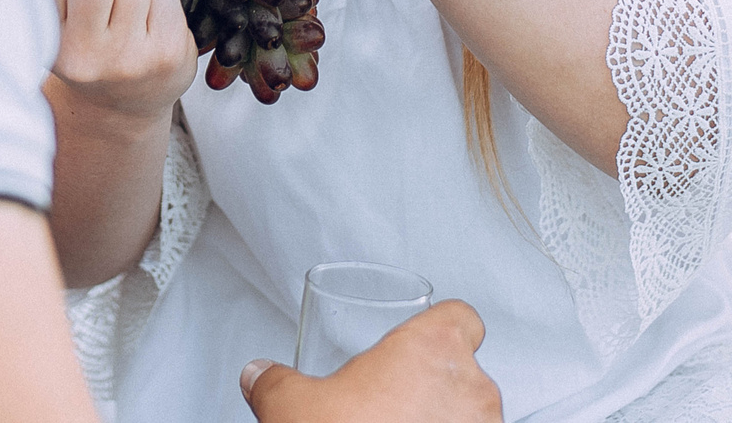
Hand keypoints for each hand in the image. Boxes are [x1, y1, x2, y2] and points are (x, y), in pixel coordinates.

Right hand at [241, 301, 500, 422]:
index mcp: (433, 349)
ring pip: (468, 412)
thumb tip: (259, 375)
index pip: (461, 318)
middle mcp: (473, 387)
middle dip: (428, 386)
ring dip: (440, 419)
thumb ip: (275, 382)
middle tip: (389, 405)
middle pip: (462, 370)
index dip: (440, 328)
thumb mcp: (293, 409)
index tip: (416, 343)